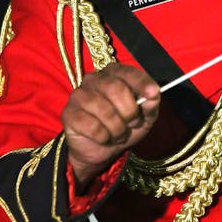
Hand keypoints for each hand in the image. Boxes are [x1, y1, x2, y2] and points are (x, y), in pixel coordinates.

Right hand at [62, 62, 160, 191]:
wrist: (101, 150)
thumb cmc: (124, 126)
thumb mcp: (144, 117)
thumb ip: (150, 104)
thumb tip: (153, 94)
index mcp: (113, 73)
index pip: (128, 72)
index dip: (141, 83)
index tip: (153, 93)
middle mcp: (94, 79)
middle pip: (115, 88)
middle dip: (129, 111)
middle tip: (132, 123)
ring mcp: (78, 95)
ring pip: (103, 109)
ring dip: (117, 128)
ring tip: (119, 134)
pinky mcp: (68, 114)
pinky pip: (91, 125)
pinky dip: (103, 136)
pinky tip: (104, 138)